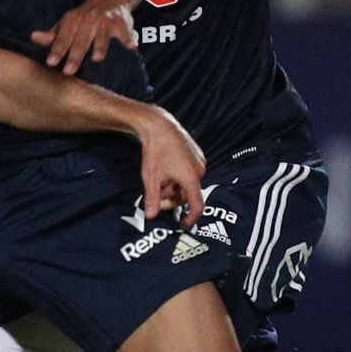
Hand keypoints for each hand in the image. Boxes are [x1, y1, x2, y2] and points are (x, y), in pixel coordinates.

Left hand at [31, 0, 136, 75]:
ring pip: (102, 36)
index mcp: (72, 21)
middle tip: (68, 71)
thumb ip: (52, 35)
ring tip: (97, 59)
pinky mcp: (121, 23)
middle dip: (75, 56)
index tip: (50, 63)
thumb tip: (33, 37)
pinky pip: (125, 31)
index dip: (57, 50)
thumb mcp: (67, 24)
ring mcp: (105, 21)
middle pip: (81, 40)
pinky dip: (128, 38)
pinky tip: (131, 47)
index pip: (63, 38)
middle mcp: (88, 20)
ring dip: (100, 46)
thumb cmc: (83, 17)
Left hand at [133, 107, 205, 227]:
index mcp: (191, 179)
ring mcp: (200, 161)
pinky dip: (178, 178)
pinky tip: (165, 171)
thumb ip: (152, 199)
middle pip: (188, 194)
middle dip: (172, 198)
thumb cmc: (155, 152)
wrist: (159, 126)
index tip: (184, 225)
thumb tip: (150, 217)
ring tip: (158, 180)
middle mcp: (200, 171)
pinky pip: (189, 173)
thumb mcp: (151, 178)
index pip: (197, 205)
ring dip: (174, 188)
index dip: (191, 218)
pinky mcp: (197, 154)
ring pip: (187, 184)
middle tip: (156, 197)